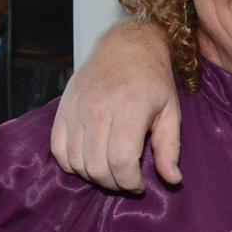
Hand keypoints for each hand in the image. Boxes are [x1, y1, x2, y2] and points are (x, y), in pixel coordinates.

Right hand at [50, 19, 180, 191]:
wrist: (127, 46)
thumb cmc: (153, 80)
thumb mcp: (171, 110)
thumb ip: (170, 147)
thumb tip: (173, 180)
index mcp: (130, 109)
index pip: (122, 161)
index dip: (130, 182)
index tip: (139, 184)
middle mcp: (99, 110)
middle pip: (97, 167)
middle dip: (114, 183)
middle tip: (126, 179)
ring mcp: (77, 109)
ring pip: (76, 162)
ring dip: (93, 176)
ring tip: (110, 170)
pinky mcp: (62, 109)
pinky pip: (58, 150)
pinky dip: (71, 164)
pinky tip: (89, 161)